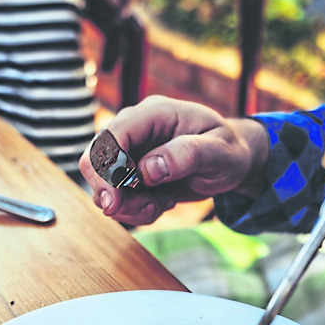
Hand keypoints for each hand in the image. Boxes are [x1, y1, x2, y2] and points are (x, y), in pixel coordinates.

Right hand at [79, 96, 270, 225]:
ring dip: (126, 206)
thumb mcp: (219, 152)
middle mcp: (134, 129)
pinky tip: (159, 204)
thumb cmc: (228, 151)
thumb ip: (186, 155)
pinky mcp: (129, 172)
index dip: (107, 169)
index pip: (111, 136)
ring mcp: (129, 151)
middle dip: (113, 193)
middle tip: (149, 208)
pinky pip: (115, 196)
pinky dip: (132, 210)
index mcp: (153, 114)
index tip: (116, 201)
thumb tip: (147, 169)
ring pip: (102, 184)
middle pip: (94, 160)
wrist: (231, 163)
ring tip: (160, 205)